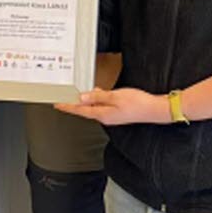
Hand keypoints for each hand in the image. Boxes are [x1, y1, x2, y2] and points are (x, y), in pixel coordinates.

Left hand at [55, 87, 170, 125]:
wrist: (154, 109)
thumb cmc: (138, 104)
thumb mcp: (116, 97)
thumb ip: (98, 96)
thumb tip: (82, 97)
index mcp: (103, 114)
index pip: (80, 110)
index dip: (68, 107)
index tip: (58, 104)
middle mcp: (105, 117)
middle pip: (85, 111)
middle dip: (73, 105)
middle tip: (62, 100)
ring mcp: (112, 115)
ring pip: (93, 108)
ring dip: (83, 103)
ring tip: (74, 97)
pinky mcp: (117, 113)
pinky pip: (101, 106)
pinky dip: (95, 100)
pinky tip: (95, 95)